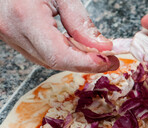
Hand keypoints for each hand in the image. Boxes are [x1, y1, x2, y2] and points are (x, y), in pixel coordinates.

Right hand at [0, 0, 118, 71]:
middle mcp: (13, 32)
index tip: (110, 62)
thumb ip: (80, 21)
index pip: (60, 55)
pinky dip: (62, 54)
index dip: (88, 63)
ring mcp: (10, 37)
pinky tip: (75, 47)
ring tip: (94, 52)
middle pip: (56, 62)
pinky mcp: (12, 38)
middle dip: (86, 63)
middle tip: (109, 59)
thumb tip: (102, 47)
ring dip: (75, 60)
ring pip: (48, 62)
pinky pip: (40, 54)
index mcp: (25, 17)